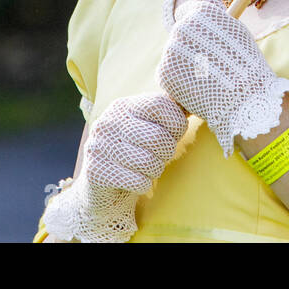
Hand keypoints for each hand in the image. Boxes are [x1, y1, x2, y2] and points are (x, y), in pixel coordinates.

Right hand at [40, 91, 188, 242]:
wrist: (102, 185)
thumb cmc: (135, 150)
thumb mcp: (149, 125)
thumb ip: (169, 111)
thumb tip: (191, 103)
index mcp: (123, 106)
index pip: (160, 104)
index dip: (176, 123)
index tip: (173, 134)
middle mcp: (108, 122)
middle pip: (158, 137)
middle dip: (167, 151)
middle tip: (158, 155)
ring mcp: (99, 147)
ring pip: (149, 162)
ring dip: (155, 170)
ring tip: (145, 167)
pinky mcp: (96, 173)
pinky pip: (138, 181)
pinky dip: (143, 184)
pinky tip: (133, 180)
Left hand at [156, 0, 288, 158]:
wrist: (245, 99)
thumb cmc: (244, 62)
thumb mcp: (232, 26)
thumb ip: (210, 3)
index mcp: (199, 12)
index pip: (185, 13)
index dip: (198, 30)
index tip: (211, 44)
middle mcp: (182, 27)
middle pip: (179, 34)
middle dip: (191, 47)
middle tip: (213, 63)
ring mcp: (171, 51)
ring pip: (173, 53)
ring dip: (184, 63)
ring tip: (207, 76)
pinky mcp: (164, 72)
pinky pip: (167, 72)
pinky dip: (178, 80)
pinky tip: (196, 86)